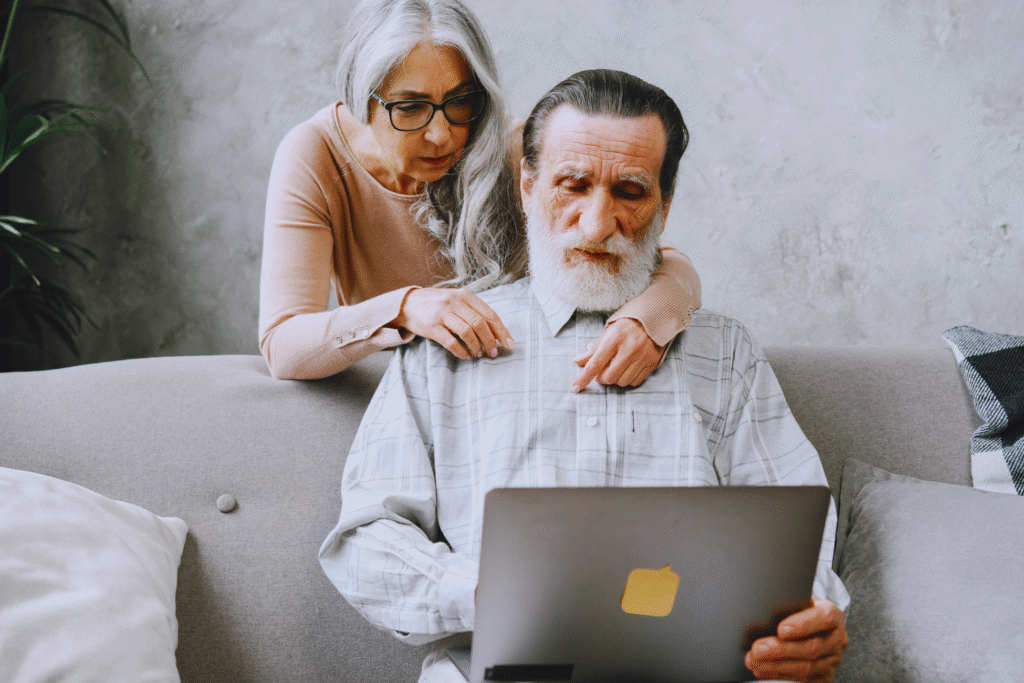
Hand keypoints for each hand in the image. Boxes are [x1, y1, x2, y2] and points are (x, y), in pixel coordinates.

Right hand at [394, 287, 513, 360]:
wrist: (407, 304)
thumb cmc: (437, 304)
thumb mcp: (456, 301)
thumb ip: (474, 312)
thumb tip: (496, 333)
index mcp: (465, 295)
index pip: (490, 314)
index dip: (502, 331)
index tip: (510, 345)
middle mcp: (454, 302)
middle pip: (480, 324)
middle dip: (490, 341)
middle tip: (493, 353)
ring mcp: (442, 313)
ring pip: (467, 332)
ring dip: (476, 346)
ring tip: (479, 355)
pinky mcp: (431, 326)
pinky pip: (450, 341)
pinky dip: (461, 351)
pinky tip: (465, 356)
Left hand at [572, 318, 663, 392]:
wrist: (655, 318)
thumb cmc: (628, 324)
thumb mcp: (609, 332)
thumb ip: (594, 349)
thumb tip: (578, 362)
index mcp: (615, 337)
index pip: (595, 363)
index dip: (584, 377)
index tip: (575, 388)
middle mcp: (630, 348)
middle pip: (609, 377)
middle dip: (601, 378)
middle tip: (602, 371)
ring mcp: (642, 356)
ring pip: (622, 382)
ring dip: (616, 379)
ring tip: (617, 367)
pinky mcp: (652, 363)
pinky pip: (635, 382)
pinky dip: (628, 379)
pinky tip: (628, 368)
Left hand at [744, 598, 847, 682]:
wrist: (813, 628)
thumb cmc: (801, 612)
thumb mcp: (799, 602)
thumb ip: (788, 605)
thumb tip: (763, 610)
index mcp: (834, 615)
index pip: (824, 618)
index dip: (803, 624)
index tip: (781, 629)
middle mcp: (836, 639)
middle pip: (812, 647)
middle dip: (782, 650)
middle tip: (758, 648)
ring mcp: (832, 661)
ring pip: (806, 668)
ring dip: (776, 666)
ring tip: (755, 660)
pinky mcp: (824, 677)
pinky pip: (803, 680)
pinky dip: (779, 676)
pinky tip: (763, 670)